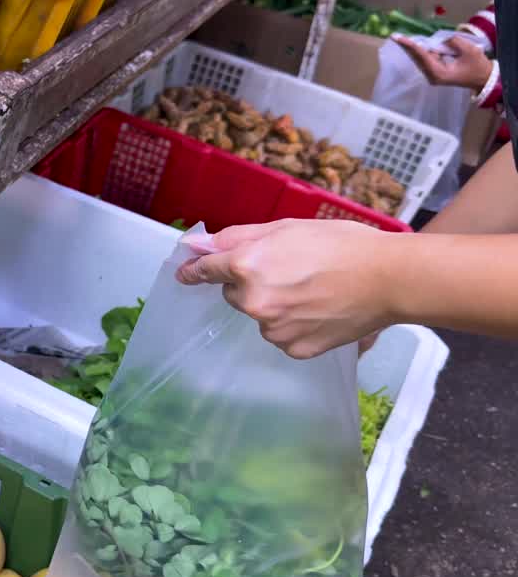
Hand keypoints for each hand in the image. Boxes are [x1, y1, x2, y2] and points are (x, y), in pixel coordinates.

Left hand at [175, 219, 396, 358]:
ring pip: (259, 316)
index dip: (196, 270)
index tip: (186, 273)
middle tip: (289, 271)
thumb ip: (237, 237)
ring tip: (311, 290)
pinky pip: (281, 334)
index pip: (208, 270)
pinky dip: (293, 324)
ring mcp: (273, 329)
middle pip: (234, 294)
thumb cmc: (342, 244)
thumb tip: (198, 246)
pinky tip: (319, 310)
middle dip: (251, 283)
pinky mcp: (293, 348)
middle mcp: (253, 301)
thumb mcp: (286, 228)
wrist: (389, 278)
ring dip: (273, 305)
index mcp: (247, 266)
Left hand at [394, 33, 493, 91]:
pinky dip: (420, 50)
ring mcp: (432, 75)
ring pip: (419, 58)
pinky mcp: (434, 71)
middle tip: (394, 36)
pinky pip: (425, 58)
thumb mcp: (469, 50)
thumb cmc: (477, 65)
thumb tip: (438, 39)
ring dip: (412, 48)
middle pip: (417, 58)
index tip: (399, 39)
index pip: (422, 56)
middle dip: (407, 46)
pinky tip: (411, 44)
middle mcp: (432, 76)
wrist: (482, 78)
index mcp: (439, 73)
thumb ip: (452, 42)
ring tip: (400, 38)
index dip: (411, 46)